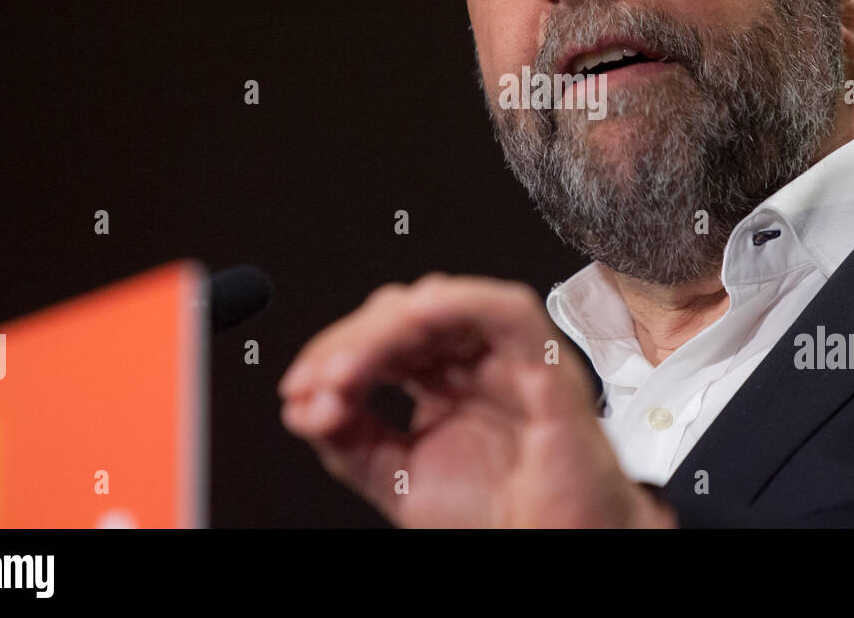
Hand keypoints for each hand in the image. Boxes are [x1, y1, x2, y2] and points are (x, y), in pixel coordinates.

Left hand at [278, 273, 676, 527]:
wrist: (556, 550)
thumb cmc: (501, 516)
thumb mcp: (399, 478)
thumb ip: (350, 439)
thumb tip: (302, 405)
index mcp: (447, 379)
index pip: (383, 339)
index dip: (335, 354)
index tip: (297, 390)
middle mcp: (478, 360)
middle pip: (405, 315)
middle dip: (348, 343)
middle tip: (312, 385)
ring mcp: (511, 358)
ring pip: (444, 304)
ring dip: (383, 329)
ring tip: (343, 372)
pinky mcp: (547, 365)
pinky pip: (506, 311)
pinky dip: (455, 304)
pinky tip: (408, 324)